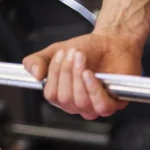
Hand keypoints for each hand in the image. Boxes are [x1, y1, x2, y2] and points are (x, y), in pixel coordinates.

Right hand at [22, 33, 142, 119]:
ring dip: (79, 78)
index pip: (51, 96)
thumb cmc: (88, 49)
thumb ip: (38, 61)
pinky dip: (94, 89)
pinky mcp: (115, 104)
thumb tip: (35, 75)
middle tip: (74, 55)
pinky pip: (101, 106)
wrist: (112, 42)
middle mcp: (79, 104)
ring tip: (82, 59)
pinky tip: (91, 75)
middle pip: (65, 99)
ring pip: (82, 103)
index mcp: (64, 95)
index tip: (61, 55)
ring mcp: (96, 106)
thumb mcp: (57, 51)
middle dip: (67, 73)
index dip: (54, 75)